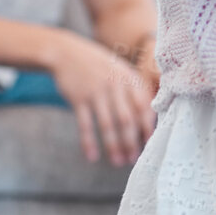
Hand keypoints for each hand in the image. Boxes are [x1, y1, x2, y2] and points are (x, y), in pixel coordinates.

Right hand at [48, 30, 156, 166]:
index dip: (147, 128)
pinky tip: (92, 157)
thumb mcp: (119, 71)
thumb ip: (134, 90)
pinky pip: (85, 124)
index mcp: (129, 79)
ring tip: (118, 162)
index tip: (149, 145)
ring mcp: (96, 91)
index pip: (143, 107)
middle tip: (133, 159)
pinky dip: (88, 142)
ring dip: (113, 146)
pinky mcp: (78, 98)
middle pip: (127, 119)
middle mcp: (114, 84)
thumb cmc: (98, 66)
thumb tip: (148, 121)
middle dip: (131, 142)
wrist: (66, 52)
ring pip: (107, 124)